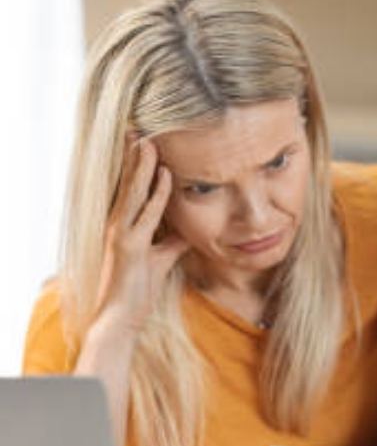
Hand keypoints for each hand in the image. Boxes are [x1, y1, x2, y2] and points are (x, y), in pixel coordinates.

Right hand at [93, 140, 187, 331]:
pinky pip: (147, 214)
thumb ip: (173, 242)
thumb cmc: (139, 289)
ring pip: (133, 192)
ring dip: (142, 165)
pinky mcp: (128, 245)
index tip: (143, 142)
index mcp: (125, 226)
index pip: (131, 189)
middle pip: (128, 183)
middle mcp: (119, 225)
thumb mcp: (162, 259)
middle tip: (139, 129)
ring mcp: (122, 234)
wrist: (120, 316)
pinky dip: (156, 193)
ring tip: (149, 140)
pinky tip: (164, 174)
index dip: (136, 166)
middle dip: (134, 157)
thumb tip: (188, 232)